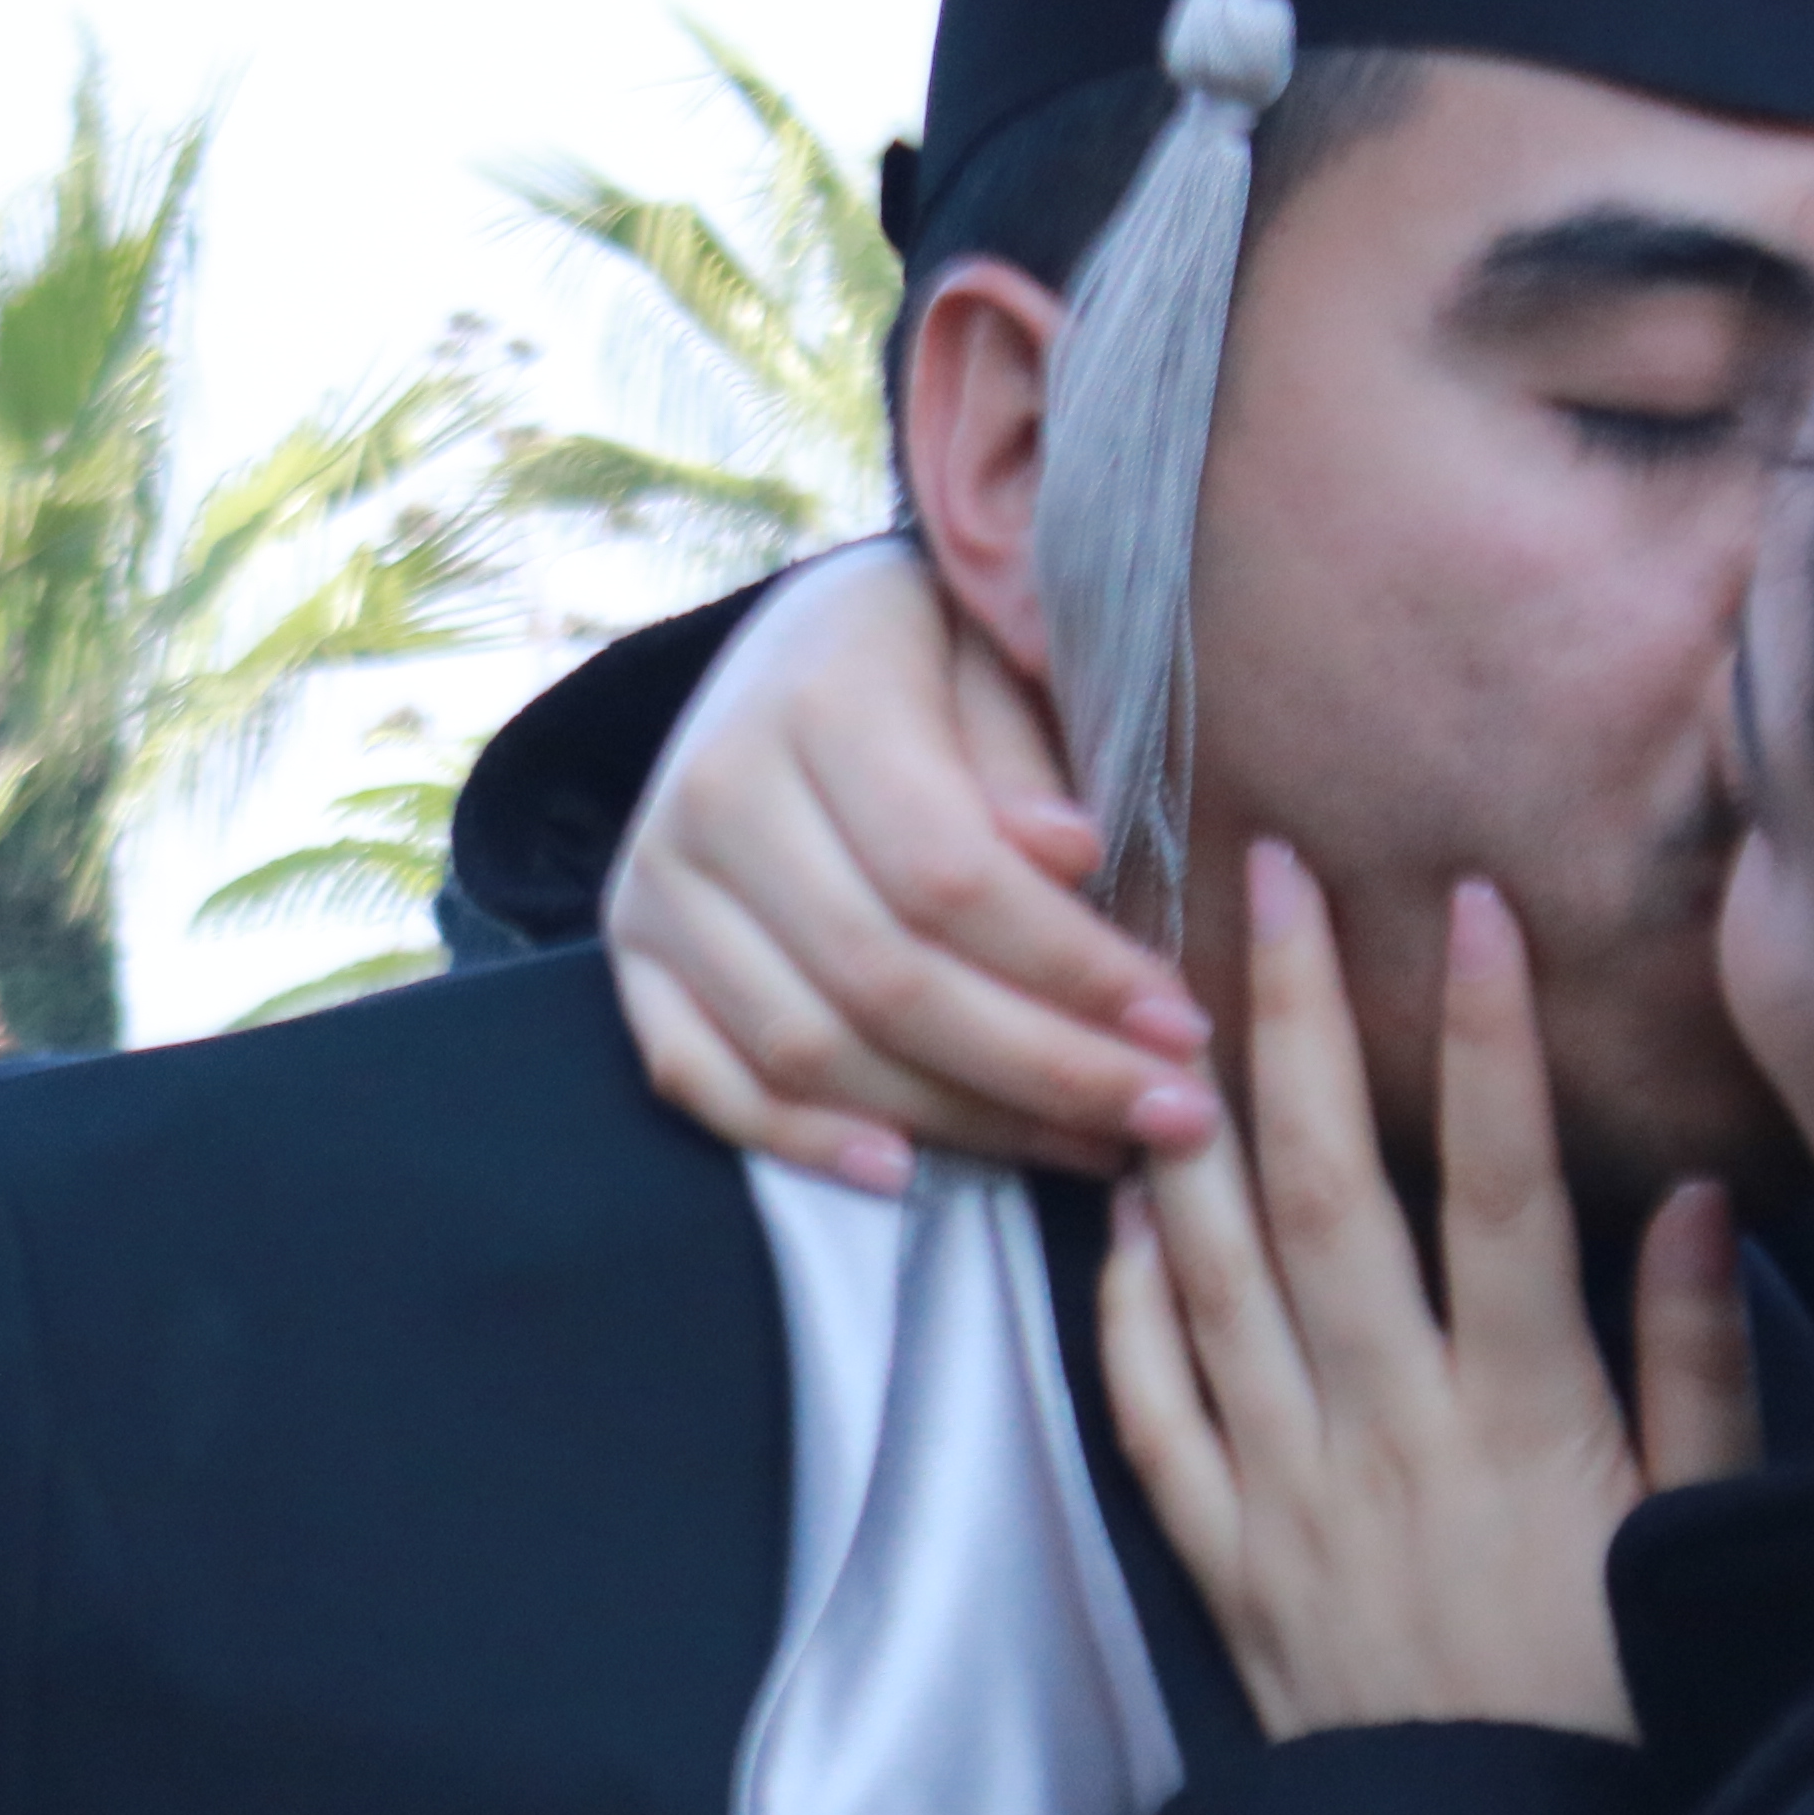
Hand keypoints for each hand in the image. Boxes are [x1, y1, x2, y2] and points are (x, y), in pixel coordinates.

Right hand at [603, 541, 1223, 1190]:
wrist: (794, 642)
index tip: (1182, 1025)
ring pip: (806, 1048)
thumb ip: (1026, 757)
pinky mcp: (631, 952)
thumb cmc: (937, 656)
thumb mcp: (999, 658)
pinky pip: (696, 1077)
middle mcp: (713, 792)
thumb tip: (1068, 856)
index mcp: (817, 699)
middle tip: (1169, 1113)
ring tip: (1088, 1145)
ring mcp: (655, 882)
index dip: (1073, 968)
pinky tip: (904, 1173)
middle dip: (1044, 1066)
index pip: (949, 876)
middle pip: (884, 979)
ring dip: (958, 1122)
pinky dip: (796, 1139)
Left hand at [1098, 848, 1759, 1739]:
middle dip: (1293, 1018)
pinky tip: (1114, 1207)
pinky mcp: (1223, 1560)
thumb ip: (1691, 1361)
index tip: (1470, 903)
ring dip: (1185, 1121)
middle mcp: (1384, 1433)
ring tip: (1157, 987)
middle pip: (1322, 1190)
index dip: (1482, 1037)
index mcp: (1522, 1416)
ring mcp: (1285, 1493)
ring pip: (1211, 1275)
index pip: (1494, 1185)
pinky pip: (1150, 1410)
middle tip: (1266, 872)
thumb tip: (1688, 1197)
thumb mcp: (1701, 1527)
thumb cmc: (1627, 1707)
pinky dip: (1125, 1301)